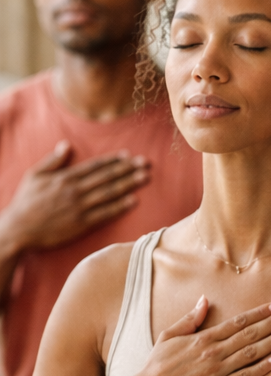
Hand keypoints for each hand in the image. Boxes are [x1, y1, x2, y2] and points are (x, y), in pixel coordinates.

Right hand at [0, 142, 149, 251]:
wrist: (19, 229)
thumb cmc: (25, 202)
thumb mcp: (34, 175)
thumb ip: (52, 160)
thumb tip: (66, 145)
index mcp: (65, 178)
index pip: (95, 166)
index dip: (113, 160)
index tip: (128, 155)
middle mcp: (75, 190)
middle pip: (107, 177)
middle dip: (128, 169)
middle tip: (146, 163)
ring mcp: (79, 207)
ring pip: (109, 193)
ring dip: (129, 184)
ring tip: (145, 177)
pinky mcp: (81, 224)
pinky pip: (104, 213)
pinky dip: (119, 207)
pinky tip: (133, 200)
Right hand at [125, 298, 270, 375]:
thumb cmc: (158, 364)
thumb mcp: (169, 336)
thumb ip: (190, 318)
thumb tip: (205, 300)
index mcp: (203, 338)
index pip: (238, 322)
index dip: (260, 313)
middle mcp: (214, 352)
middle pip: (250, 334)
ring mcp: (218, 371)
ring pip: (252, 353)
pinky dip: (263, 368)